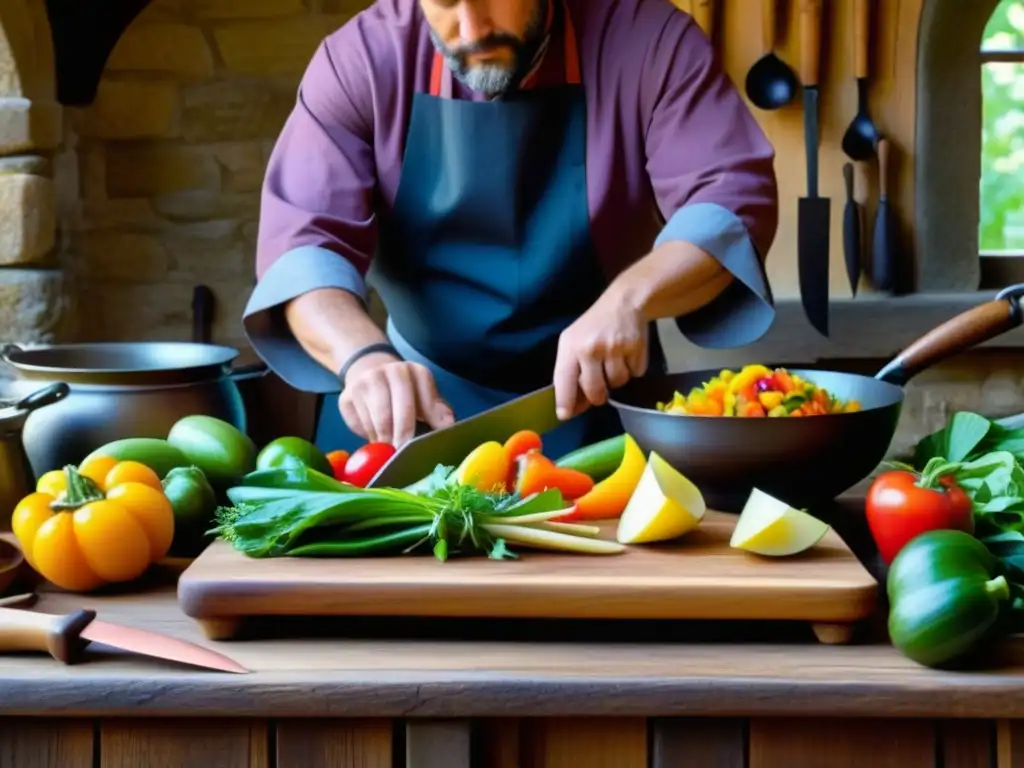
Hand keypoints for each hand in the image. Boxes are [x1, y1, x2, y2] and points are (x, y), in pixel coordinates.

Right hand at [338, 353, 454, 445]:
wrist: (369, 370)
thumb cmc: (405, 392)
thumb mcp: (425, 396)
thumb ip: (437, 411)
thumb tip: (448, 425)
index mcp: (415, 371)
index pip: (423, 400)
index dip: (424, 425)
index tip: (422, 444)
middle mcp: (389, 372)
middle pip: (395, 413)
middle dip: (399, 437)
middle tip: (401, 455)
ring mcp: (364, 383)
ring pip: (375, 422)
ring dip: (383, 440)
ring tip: (389, 449)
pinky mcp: (345, 397)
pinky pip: (359, 425)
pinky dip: (367, 436)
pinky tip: (374, 435)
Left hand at [553, 293, 648, 419]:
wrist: (622, 303)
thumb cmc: (592, 328)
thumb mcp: (572, 343)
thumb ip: (570, 373)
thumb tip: (572, 408)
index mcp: (571, 346)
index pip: (564, 380)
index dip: (565, 401)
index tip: (565, 415)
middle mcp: (591, 348)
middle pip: (595, 391)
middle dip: (598, 396)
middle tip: (600, 390)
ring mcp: (615, 348)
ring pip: (617, 384)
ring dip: (616, 380)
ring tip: (613, 363)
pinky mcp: (636, 348)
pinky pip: (635, 374)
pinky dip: (632, 370)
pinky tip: (627, 356)